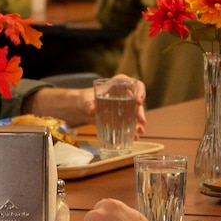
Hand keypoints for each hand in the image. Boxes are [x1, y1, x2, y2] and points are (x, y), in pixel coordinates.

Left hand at [31, 73, 146, 129]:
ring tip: (140, 132)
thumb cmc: (83, 99)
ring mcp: (123, 106)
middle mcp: (124, 94)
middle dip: (140, 112)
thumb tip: (91, 109)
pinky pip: (130, 122)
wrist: (79, 109)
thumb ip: (88, 103)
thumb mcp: (85, 100)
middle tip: (141, 121)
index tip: (139, 101)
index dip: (140, 92)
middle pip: (137, 101)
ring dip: (139, 123)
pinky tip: (135, 136)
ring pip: (135, 113)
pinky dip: (132, 129)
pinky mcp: (120, 117)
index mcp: (119, 84)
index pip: (135, 84)